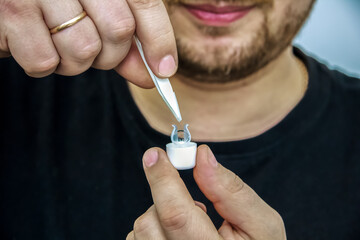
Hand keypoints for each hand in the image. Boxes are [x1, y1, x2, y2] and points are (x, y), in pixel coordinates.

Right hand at [0, 0, 176, 85]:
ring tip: (57, 43)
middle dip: (112, 55)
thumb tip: (152, 73)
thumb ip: (123, 39)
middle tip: (94, 52)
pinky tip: (33, 43)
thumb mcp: (94, 13)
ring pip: (83, 51)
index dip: (159, 39)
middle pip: (118, 30)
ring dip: (75, 62)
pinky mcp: (8, 13)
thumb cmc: (53, 5)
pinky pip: (45, 62)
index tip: (164, 69)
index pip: (143, 1)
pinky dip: (43, 64)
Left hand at [127, 145, 285, 239]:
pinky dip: (154, 229)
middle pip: (149, 224)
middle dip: (165, 198)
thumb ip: (231, 190)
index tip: (155, 154)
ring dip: (160, 215)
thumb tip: (202, 156)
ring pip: (140, 232)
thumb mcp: (261, 223)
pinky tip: (180, 235)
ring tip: (192, 225)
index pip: (177, 215)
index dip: (162, 179)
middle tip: (194, 202)